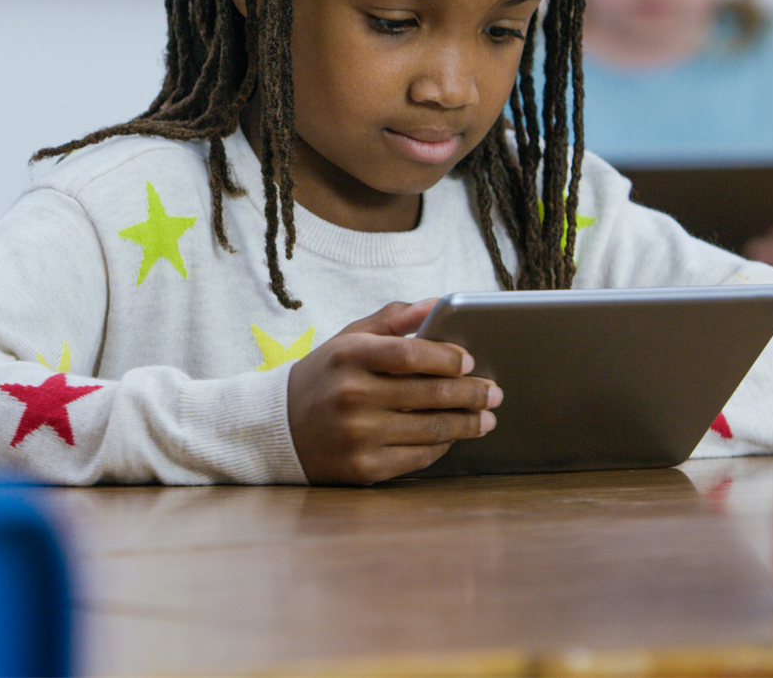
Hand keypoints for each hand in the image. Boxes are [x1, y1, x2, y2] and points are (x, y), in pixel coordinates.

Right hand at [287, 299, 501, 484]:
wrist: (278, 428)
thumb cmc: (325, 376)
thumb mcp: (349, 338)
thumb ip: (394, 318)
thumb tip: (440, 303)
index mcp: (349, 356)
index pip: (409, 355)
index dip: (447, 358)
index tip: (471, 361)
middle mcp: (352, 396)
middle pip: (429, 394)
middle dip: (472, 394)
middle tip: (494, 393)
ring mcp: (357, 436)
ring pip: (431, 429)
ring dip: (467, 423)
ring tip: (487, 418)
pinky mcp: (363, 468)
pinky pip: (418, 457)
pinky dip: (443, 445)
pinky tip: (455, 436)